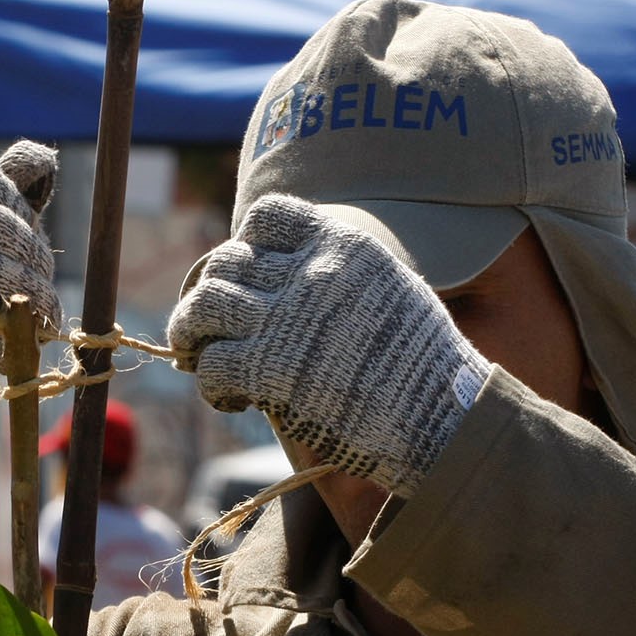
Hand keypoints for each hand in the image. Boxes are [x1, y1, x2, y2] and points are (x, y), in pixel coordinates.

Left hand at [166, 194, 491, 498]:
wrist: (444, 418)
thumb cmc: (424, 364)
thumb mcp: (393, 288)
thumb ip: (343, 272)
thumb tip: (297, 273)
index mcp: (341, 245)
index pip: (266, 217)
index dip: (246, 246)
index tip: (249, 278)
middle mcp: (310, 272)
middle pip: (225, 263)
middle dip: (211, 294)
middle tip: (211, 327)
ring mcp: (288, 320)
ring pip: (204, 306)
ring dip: (192, 333)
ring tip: (201, 355)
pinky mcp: (271, 371)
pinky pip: (212, 364)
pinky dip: (211, 382)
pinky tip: (231, 398)